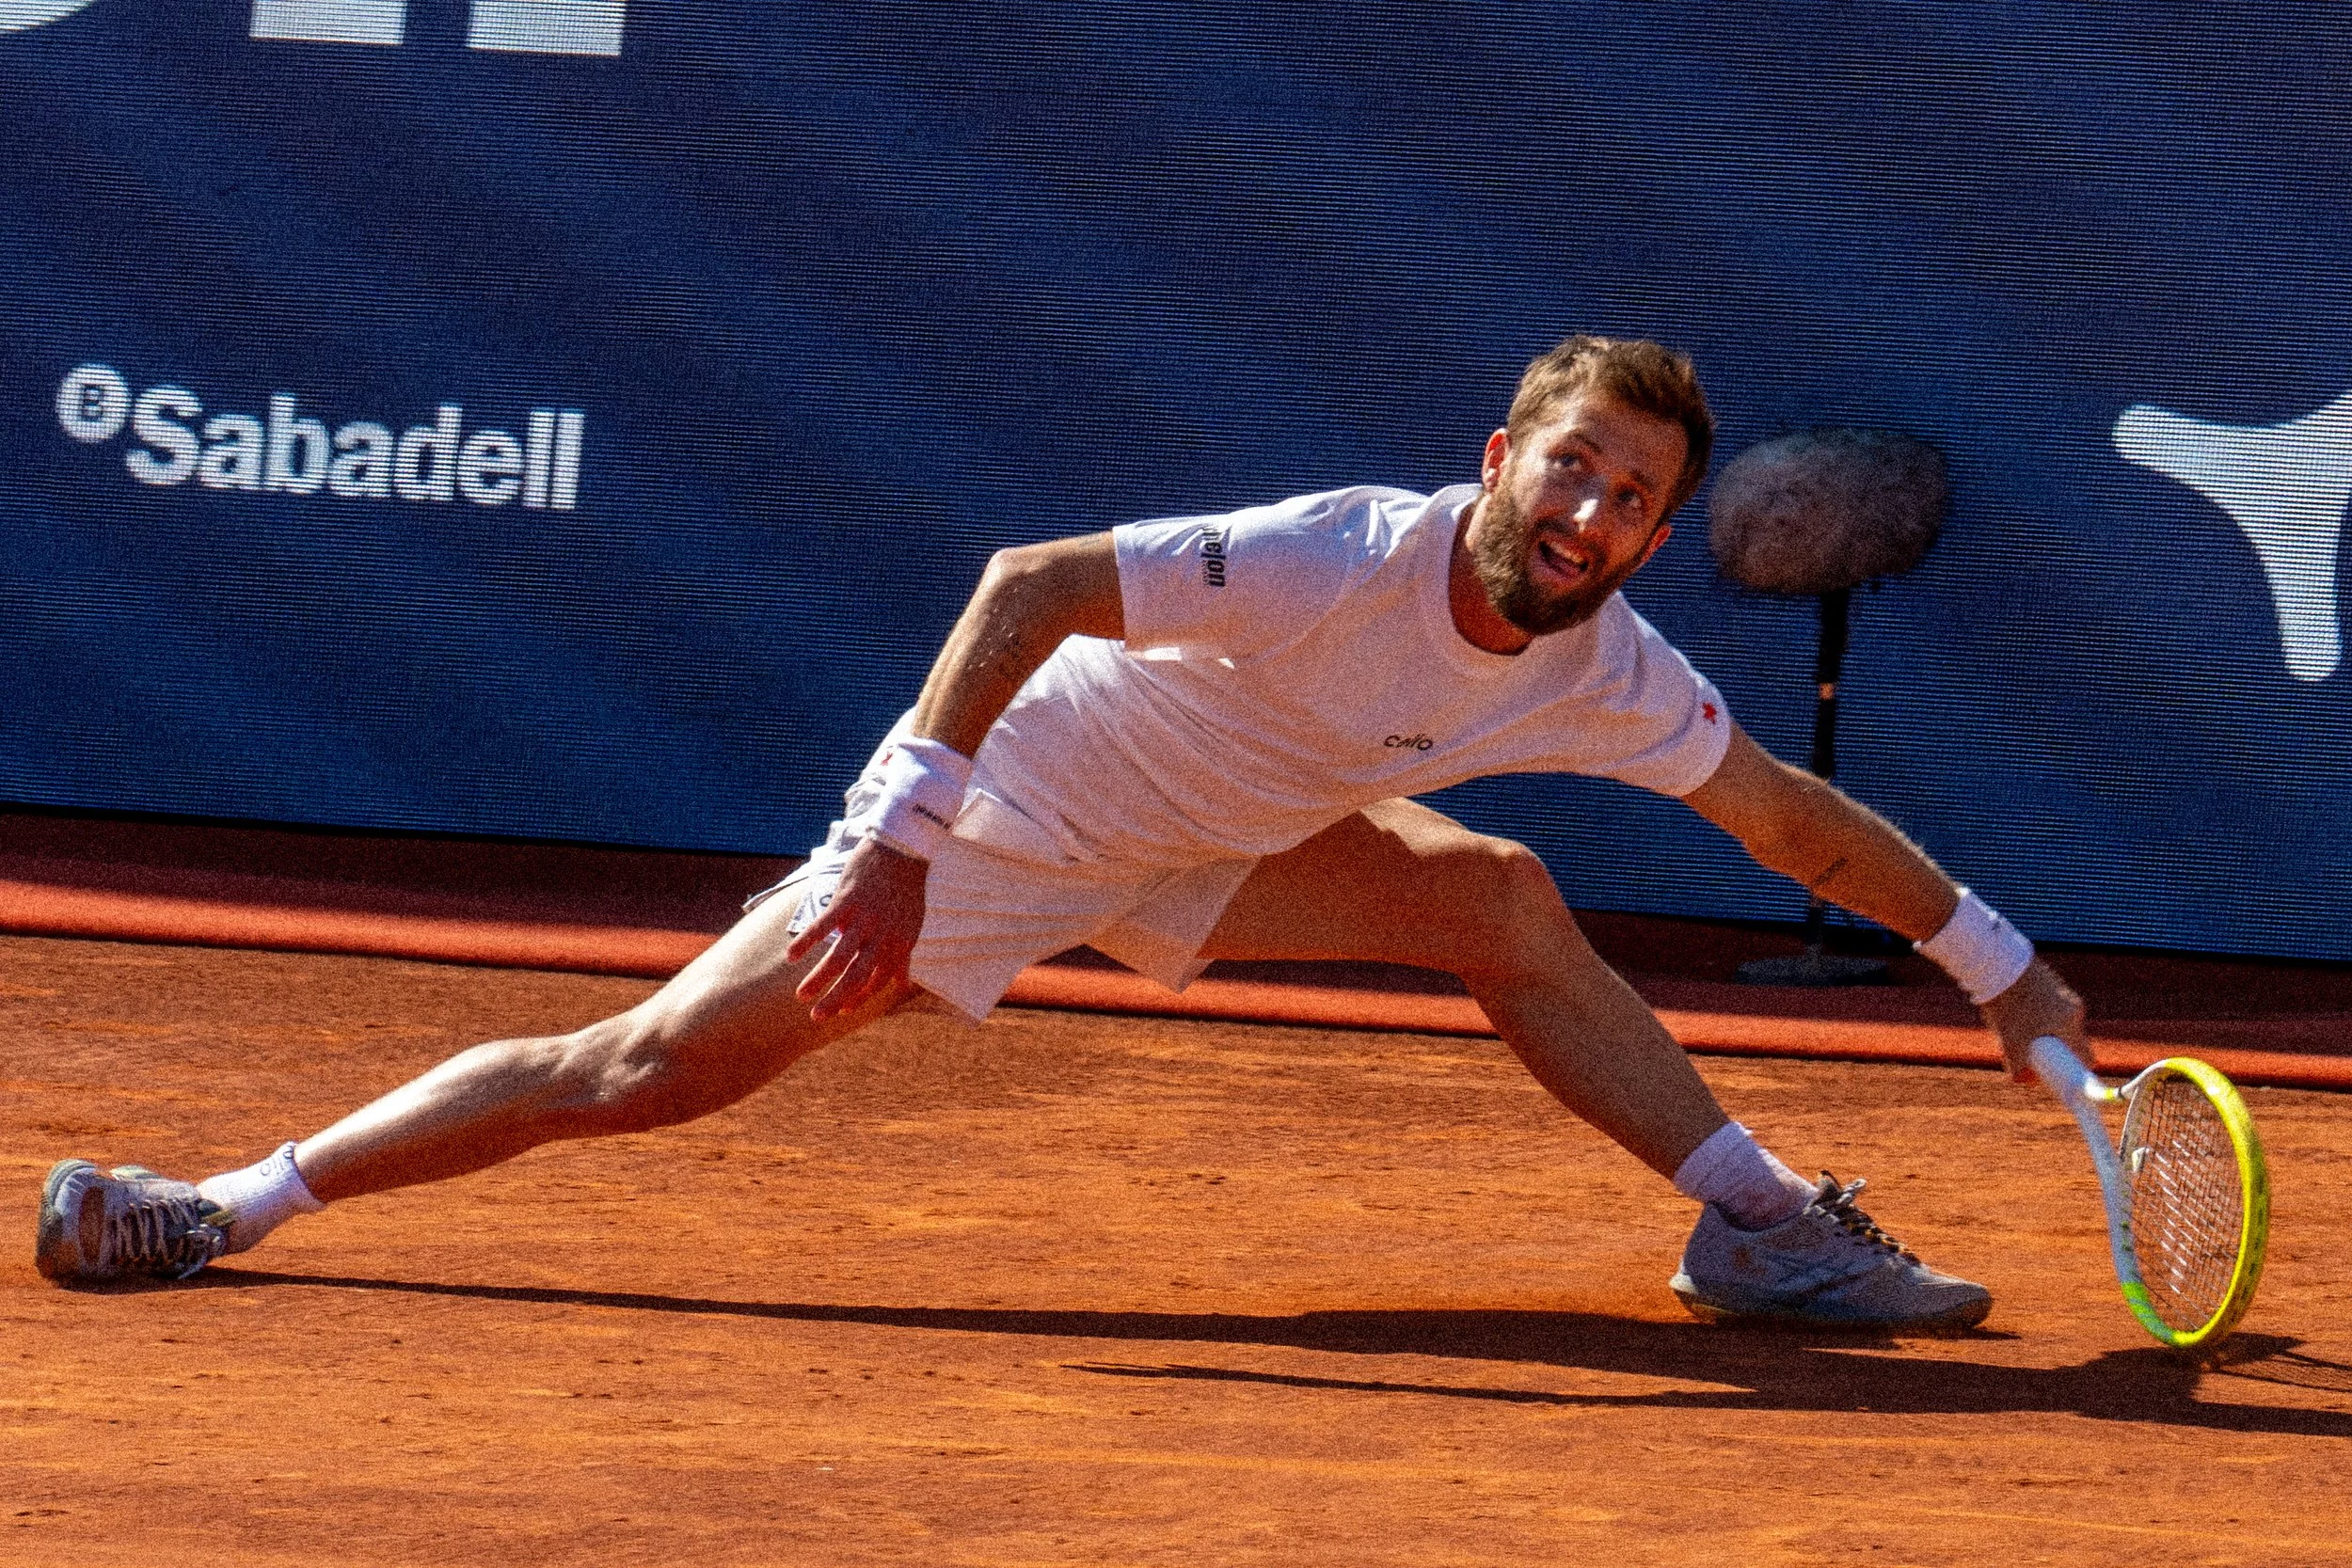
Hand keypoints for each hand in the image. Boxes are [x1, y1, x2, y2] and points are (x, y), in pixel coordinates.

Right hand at [785, 836, 927, 1021]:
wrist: (902, 850)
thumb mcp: (912, 926)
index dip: (860, 997)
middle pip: (857, 975)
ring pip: (839, 957)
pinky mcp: (847, 900)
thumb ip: (903, 957)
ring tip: (800, 996)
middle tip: (817, 1017)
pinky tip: (790, 955)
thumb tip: (902, 985)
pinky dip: (806, 941)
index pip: (877, 980)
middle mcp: (882, 936)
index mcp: (899, 944)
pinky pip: (823, 926)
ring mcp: (864, 919)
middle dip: (836, 999)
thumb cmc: (905, 890)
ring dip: (818, 979)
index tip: (843, 1010)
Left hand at [1978, 957, 2087, 1082]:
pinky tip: (2011, 1010)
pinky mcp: (2050, 983)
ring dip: (2038, 1031)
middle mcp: (2073, 1008)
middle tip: (2026, 1052)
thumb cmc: (2008, 1003)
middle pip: (2068, 1041)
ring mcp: (2063, 993)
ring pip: (2055, 1024)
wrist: (1998, 964)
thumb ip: (2017, 1065)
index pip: (2085, 1058)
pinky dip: (2033, 1015)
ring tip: (2011, 1025)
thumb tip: (2022, 1080)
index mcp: (2070, 1023)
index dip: (2075, 1073)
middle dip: (2050, 1051)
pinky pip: (2047, 1008)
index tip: (2063, 1081)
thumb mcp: (2010, 1039)